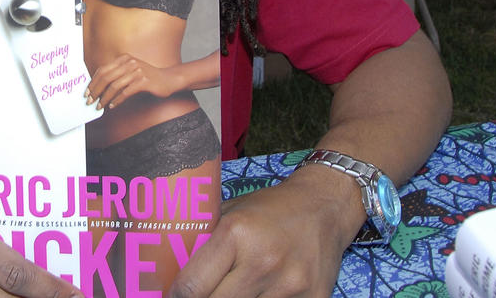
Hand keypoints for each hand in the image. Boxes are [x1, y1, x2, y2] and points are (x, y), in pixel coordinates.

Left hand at [86, 54, 178, 108]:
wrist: (169, 79)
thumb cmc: (148, 78)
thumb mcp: (131, 71)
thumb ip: (117, 75)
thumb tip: (99, 88)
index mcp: (124, 58)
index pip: (103, 70)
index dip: (93, 82)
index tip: (87, 92)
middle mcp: (129, 62)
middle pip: (106, 77)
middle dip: (96, 90)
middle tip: (90, 101)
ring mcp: (137, 71)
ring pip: (114, 86)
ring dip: (105, 98)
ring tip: (100, 106)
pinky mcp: (144, 81)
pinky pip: (126, 92)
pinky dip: (117, 100)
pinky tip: (113, 106)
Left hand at [169, 170, 357, 297]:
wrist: (325, 206)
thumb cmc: (271, 209)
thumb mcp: (231, 212)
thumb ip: (205, 240)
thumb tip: (171, 266)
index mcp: (236, 234)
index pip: (192, 286)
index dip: (176, 297)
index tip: (172, 297)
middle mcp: (262, 262)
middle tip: (198, 295)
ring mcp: (290, 286)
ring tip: (230, 292)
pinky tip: (258, 295)